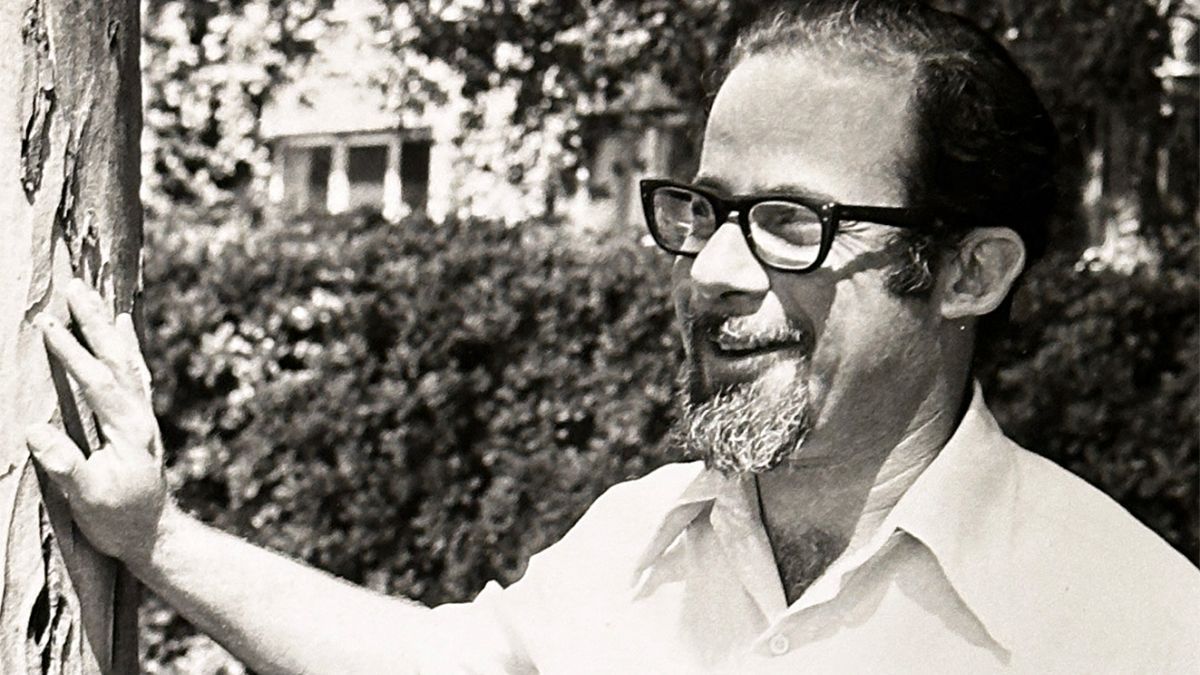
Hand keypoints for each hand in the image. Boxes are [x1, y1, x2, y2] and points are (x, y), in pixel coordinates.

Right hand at [25, 278, 171, 565]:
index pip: (98, 381)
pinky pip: (134, 373)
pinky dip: (127, 347)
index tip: (48, 324)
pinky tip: (124, 328)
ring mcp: (142, 415)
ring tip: (97, 296)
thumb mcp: (89, 500)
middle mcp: (140, 415)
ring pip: (127, 361)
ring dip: (109, 328)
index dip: (73, 352)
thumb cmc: (120, 520)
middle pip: (117, 359)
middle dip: (95, 322)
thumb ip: (66, 465)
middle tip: (76, 287)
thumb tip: (36, 430)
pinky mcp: (139, 420)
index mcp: (128, 429)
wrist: (156, 533)